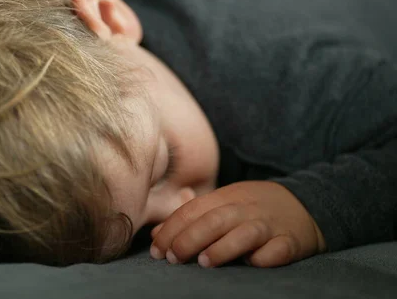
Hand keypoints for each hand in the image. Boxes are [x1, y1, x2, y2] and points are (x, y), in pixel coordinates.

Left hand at [150, 181, 325, 267]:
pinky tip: (252, 264)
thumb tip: (156, 235)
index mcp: (225, 198)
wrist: (305, 204)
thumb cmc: (252, 208)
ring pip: (245, 233)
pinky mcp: (290, 241)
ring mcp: (269, 225)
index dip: (171, 229)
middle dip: (190, 238)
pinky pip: (278, 250)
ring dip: (223, 248)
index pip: (193, 210)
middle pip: (214, 220)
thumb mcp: (222, 204)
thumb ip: (190, 218)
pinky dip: (265, 257)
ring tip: (204, 262)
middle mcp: (246, 209)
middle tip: (173, 258)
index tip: (157, 251)